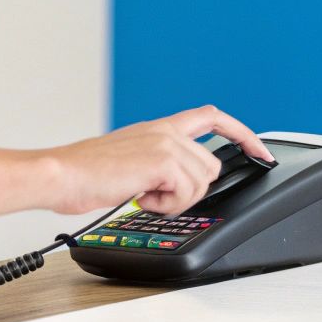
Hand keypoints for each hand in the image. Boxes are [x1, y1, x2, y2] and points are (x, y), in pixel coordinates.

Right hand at [41, 105, 274, 215]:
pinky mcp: (163, 160)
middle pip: (210, 166)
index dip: (241, 133)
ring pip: (202, 181)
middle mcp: (164, 131)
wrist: (62, 175)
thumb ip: (155, 166)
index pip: (210, 117)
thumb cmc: (83, 174)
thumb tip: (171, 187)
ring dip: (177, 200)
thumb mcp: (127, 163)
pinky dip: (166, 204)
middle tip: (158, 196)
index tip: (258, 151)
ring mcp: (165, 143)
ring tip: (144, 196)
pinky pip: (187, 192)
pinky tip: (141, 197)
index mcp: (157, 128)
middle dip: (191, 191)